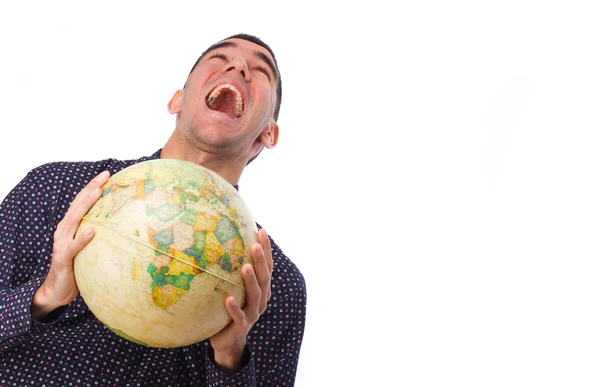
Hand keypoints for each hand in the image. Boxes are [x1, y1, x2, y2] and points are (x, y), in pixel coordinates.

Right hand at [31, 170, 109, 319]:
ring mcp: (62, 243)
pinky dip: (82, 238)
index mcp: (71, 225)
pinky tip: (92, 231)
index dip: (92, 186)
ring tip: (98, 192)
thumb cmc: (78, 265)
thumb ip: (100, 233)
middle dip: (91, 188)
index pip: (82, 201)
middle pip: (78, 205)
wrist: (58, 289)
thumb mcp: (89, 246)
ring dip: (85, 205)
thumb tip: (124, 224)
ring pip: (74, 220)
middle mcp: (64, 230)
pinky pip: (74, 247)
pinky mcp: (63, 258)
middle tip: (104, 176)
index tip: (107, 173)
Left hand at [209, 228, 272, 372]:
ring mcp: (252, 314)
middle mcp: (261, 299)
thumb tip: (218, 242)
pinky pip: (239, 317)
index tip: (261, 231)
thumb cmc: (228, 309)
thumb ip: (232, 271)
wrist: (227, 340)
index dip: (266, 250)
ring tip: (245, 267)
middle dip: (261, 261)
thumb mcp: (234, 288)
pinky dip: (234, 308)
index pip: (267, 266)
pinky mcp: (241, 327)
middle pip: (264, 278)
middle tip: (255, 245)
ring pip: (255, 295)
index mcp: (261, 289)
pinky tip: (229, 299)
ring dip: (251, 280)